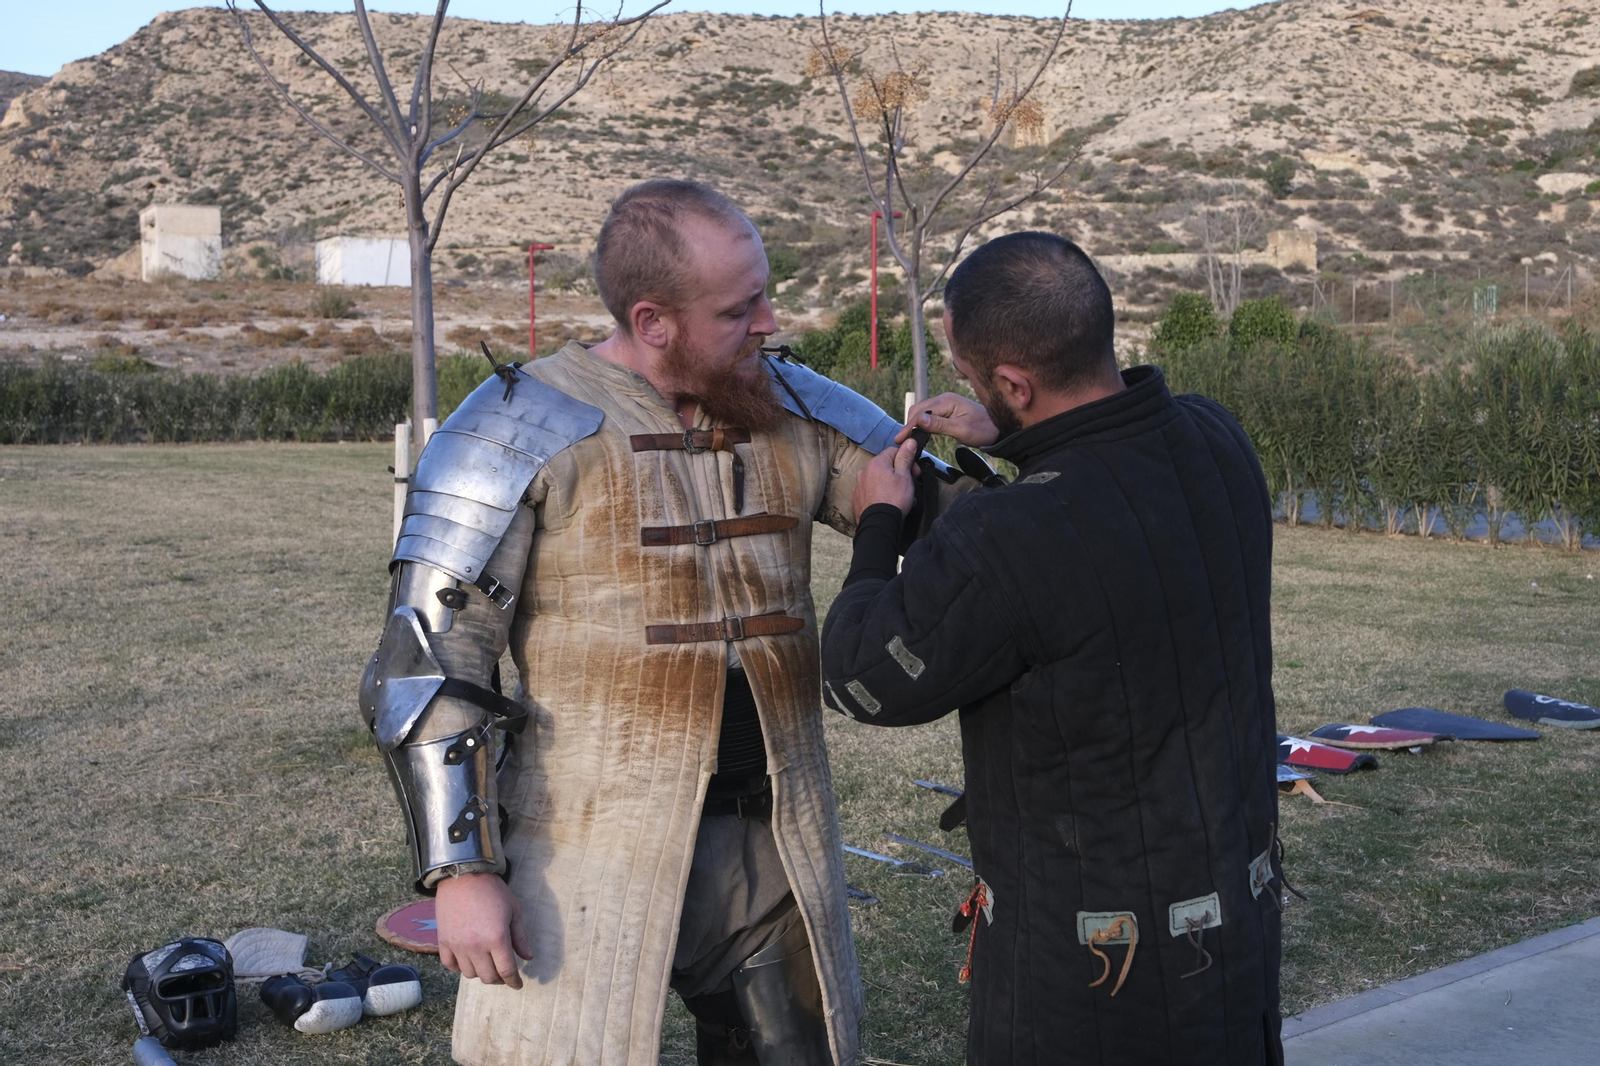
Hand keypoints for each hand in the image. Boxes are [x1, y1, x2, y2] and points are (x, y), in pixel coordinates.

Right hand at [436, 872, 532, 988]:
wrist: (464, 875)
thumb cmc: (493, 891)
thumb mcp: (514, 910)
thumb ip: (521, 937)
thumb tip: (529, 957)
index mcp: (497, 938)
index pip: (507, 971)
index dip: (514, 982)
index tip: (518, 985)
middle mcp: (476, 946)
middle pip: (488, 977)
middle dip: (499, 979)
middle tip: (504, 974)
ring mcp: (458, 945)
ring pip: (470, 974)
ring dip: (481, 973)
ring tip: (487, 964)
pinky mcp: (444, 941)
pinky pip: (450, 965)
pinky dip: (460, 968)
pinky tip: (468, 961)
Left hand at [852, 438, 919, 522]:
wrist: (878, 524)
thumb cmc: (893, 500)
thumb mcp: (904, 476)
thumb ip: (905, 457)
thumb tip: (909, 441)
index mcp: (876, 463)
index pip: (893, 451)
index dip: (907, 459)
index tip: (915, 471)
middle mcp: (864, 471)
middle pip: (885, 465)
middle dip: (899, 472)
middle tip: (909, 485)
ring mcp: (859, 485)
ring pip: (878, 478)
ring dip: (889, 483)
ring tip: (899, 497)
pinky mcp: (857, 498)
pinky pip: (871, 491)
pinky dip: (879, 493)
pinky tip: (887, 502)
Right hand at [896, 393, 999, 447]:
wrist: (999, 428)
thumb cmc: (983, 429)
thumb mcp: (961, 429)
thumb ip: (939, 424)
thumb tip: (919, 420)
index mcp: (946, 401)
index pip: (920, 413)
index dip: (908, 426)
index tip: (899, 440)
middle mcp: (944, 399)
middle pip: (918, 410)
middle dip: (909, 424)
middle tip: (903, 442)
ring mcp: (945, 404)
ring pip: (922, 412)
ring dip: (915, 424)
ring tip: (909, 439)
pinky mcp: (947, 410)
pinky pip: (930, 415)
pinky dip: (922, 424)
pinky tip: (921, 433)